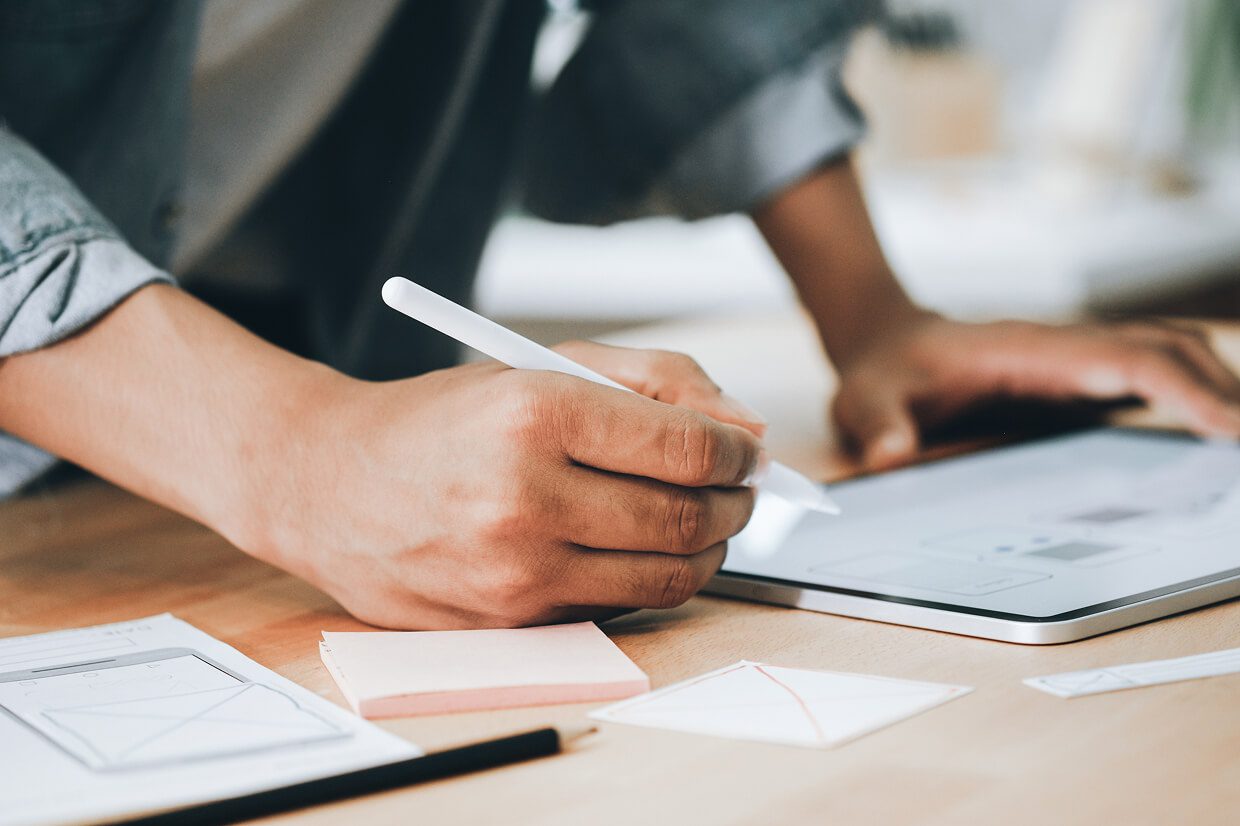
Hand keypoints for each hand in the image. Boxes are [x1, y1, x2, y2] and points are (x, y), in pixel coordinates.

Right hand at [245, 342, 766, 628]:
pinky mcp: (507, 626)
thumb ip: (654, 382)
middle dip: (736, 504)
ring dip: (708, 549)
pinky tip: (633, 549)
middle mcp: (524, 498)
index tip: (746, 450)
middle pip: (687, 518)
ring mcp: (514, 573)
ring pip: (666, 579)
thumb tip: (744, 430)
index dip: (738, 451)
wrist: (326, 483)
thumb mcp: (541, 368)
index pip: (686, 447)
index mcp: (535, 414)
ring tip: (701, 520)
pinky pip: (616, 609)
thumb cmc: (444, 419)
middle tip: (738, 488)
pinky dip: (646, 581)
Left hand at [831, 313, 1239, 469]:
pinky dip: (1191, 397)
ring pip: (1166, 357)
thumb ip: (877, 424)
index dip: (1183, 389)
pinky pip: (1148, 378)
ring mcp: (1074, 361)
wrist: (884, 345)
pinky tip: (1212, 433)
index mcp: (1027, 349)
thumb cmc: (883, 371)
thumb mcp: (865, 399)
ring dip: (1216, 388)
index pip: (1125, 359)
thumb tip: (891, 453)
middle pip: (1166, 349)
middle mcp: (1063, 348)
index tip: (1232, 426)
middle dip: (1224, 388)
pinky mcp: (1076, 380)